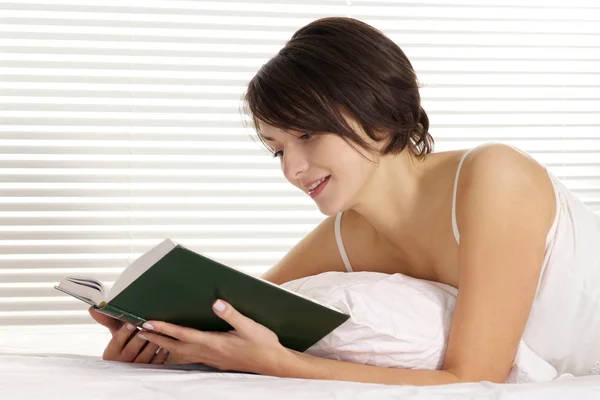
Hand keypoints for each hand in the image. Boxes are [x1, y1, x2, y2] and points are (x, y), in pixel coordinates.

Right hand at [88, 307, 169, 363]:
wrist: (127, 367)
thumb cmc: (123, 346)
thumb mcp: (116, 335)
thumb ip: (108, 321)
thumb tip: (93, 308)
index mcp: (112, 352)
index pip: (117, 340)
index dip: (124, 332)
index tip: (131, 323)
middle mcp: (122, 361)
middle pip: (131, 349)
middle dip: (141, 337)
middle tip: (149, 327)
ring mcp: (135, 368)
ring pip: (144, 356)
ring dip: (153, 344)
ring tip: (160, 334)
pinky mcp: (147, 371)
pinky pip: (154, 364)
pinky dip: (160, 355)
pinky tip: (165, 347)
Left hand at [138, 299, 289, 373]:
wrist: (273, 364)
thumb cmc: (263, 344)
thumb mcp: (250, 326)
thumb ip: (232, 314)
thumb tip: (216, 303)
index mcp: (215, 342)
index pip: (183, 335)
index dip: (164, 329)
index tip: (148, 323)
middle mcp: (209, 352)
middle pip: (176, 346)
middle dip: (156, 338)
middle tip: (138, 330)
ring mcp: (211, 359)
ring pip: (181, 353)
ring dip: (164, 345)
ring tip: (151, 338)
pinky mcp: (215, 361)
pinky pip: (190, 357)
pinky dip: (177, 352)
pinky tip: (175, 348)